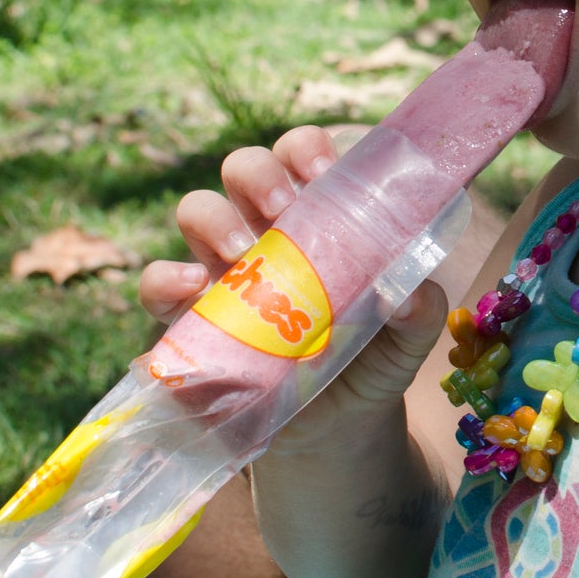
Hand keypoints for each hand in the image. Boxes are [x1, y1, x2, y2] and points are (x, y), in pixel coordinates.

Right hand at [140, 125, 455, 577]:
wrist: (338, 426)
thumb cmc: (374, 358)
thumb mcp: (408, 338)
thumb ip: (420, 312)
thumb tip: (408, 294)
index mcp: (317, 215)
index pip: (301, 155)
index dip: (306, 151)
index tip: (324, 173)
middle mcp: (265, 229)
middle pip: (244, 169)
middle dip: (259, 175)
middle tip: (285, 210)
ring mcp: (223, 270)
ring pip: (197, 211)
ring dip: (214, 220)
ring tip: (242, 254)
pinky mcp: (191, 318)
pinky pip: (158, 287)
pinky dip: (165, 281)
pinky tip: (192, 289)